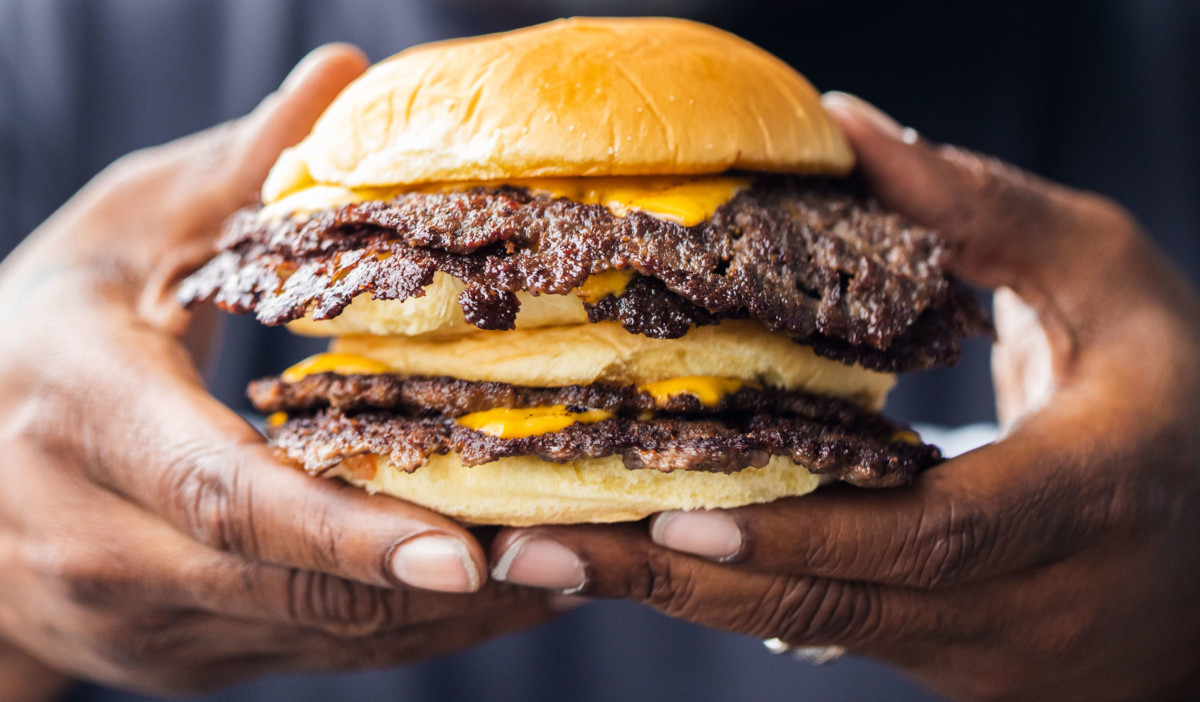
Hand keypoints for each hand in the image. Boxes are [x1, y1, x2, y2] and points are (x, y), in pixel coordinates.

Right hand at [0, 45, 554, 694]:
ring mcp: (142, 617)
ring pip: (319, 640)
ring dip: (446, 618)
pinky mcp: (183, 655)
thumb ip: (233, 171)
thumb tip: (345, 77)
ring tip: (567, 569)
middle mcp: (105, 543)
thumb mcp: (121, 240)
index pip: (226, 493)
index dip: (344, 531)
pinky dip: (408, 632)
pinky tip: (493, 593)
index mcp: (84, 422)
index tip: (460, 551)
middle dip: (436, 586)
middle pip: (293, 588)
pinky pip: (314, 658)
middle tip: (572, 556)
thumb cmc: (39, 340)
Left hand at [489, 94, 1199, 700]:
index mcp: (1091, 497)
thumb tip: (850, 130)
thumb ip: (988, 211)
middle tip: (536, 549)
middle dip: (677, 578)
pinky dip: (723, 589)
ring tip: (545, 558)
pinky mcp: (942, 661)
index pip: (934, 531)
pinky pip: (817, 625)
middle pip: (832, 597)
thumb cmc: (1177, 400)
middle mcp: (1026, 599)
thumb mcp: (1112, 284)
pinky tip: (634, 554)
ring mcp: (980, 651)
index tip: (670, 512)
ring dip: (674, 594)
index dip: (800, 526)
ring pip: (807, 626)